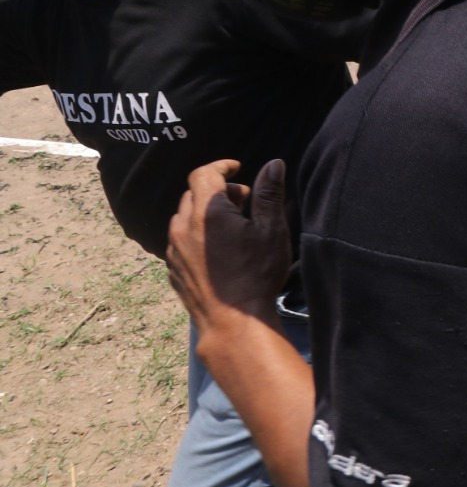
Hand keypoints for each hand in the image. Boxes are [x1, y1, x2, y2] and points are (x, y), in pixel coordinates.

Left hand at [166, 159, 294, 336]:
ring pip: (185, 219)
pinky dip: (197, 235)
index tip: (237, 167)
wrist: (233, 322)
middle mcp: (183, 227)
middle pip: (195, 195)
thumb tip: (273, 164)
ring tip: (232, 227)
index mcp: (207, 211)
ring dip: (206, 214)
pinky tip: (218, 251)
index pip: (204, 174)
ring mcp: (175, 250)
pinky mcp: (174, 270)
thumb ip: (269, 193)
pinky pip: (181, 242)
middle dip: (219, 191)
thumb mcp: (271, 229)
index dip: (221, 166)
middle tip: (245, 201)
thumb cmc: (256, 273)